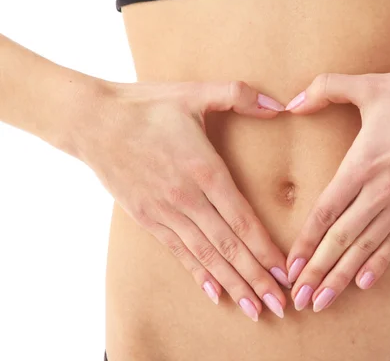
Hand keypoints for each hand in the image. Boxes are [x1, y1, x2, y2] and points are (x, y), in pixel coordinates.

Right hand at [73, 79, 289, 320]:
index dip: (266, 249)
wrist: (92, 121)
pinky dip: (198, 274)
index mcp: (204, 170)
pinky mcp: (147, 219)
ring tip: (254, 308)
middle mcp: (187, 199)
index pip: (242, 220)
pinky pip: (178, 252)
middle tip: (280, 304)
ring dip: (232, 284)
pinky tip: (215, 292)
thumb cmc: (147, 106)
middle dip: (256, 278)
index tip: (286, 271)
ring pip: (205, 256)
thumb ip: (239, 96)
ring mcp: (165, 212)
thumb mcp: (195, 93)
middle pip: (228, 247)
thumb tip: (278, 104)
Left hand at [284, 69, 389, 311]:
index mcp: (362, 165)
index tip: (290, 268)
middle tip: (298, 299)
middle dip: (317, 272)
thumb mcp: (370, 85)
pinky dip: (379, 264)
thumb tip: (291, 103)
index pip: (325, 212)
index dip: (306, 243)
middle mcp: (381, 192)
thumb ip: (325, 89)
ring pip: (366, 248)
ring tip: (323, 302)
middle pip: (341, 239)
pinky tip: (365, 284)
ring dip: (342, 277)